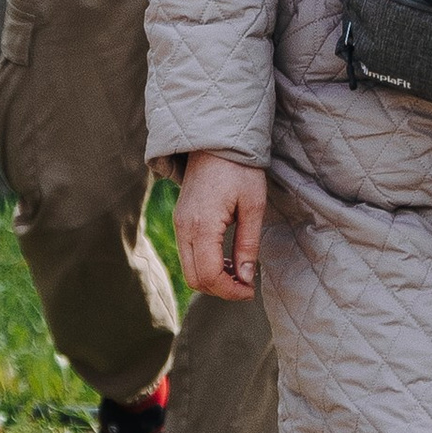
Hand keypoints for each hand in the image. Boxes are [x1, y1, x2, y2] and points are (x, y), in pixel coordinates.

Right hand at [174, 150, 266, 299]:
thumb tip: (245, 277)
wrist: (215, 141)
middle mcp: (184, 228)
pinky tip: (226, 260)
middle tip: (246, 287)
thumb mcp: (253, 206)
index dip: (230, 291)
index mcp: (202, 225)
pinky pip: (188, 255)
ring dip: (212, 279)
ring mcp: (178, 224)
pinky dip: (205, 265)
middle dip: (220, 290)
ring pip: (189, 269)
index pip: (208, 275)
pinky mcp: (180, 221)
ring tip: (239, 273)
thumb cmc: (239, 169)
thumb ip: (248, 245)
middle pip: (194, 278)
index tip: (251, 291)